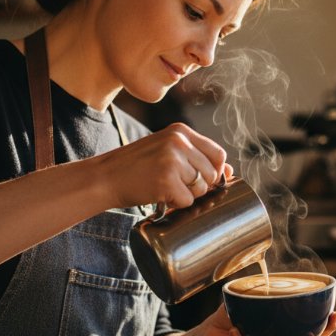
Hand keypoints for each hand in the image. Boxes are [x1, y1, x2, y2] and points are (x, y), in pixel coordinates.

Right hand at [98, 122, 232, 209]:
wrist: (105, 176)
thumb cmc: (136, 166)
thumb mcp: (166, 151)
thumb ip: (196, 157)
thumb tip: (230, 171)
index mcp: (181, 131)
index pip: (218, 154)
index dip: (215, 171)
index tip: (201, 179)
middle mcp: (179, 142)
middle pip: (212, 173)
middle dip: (200, 186)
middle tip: (176, 185)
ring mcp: (173, 160)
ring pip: (201, 189)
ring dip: (187, 195)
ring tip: (165, 187)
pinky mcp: (167, 180)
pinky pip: (187, 201)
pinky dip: (175, 204)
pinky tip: (159, 195)